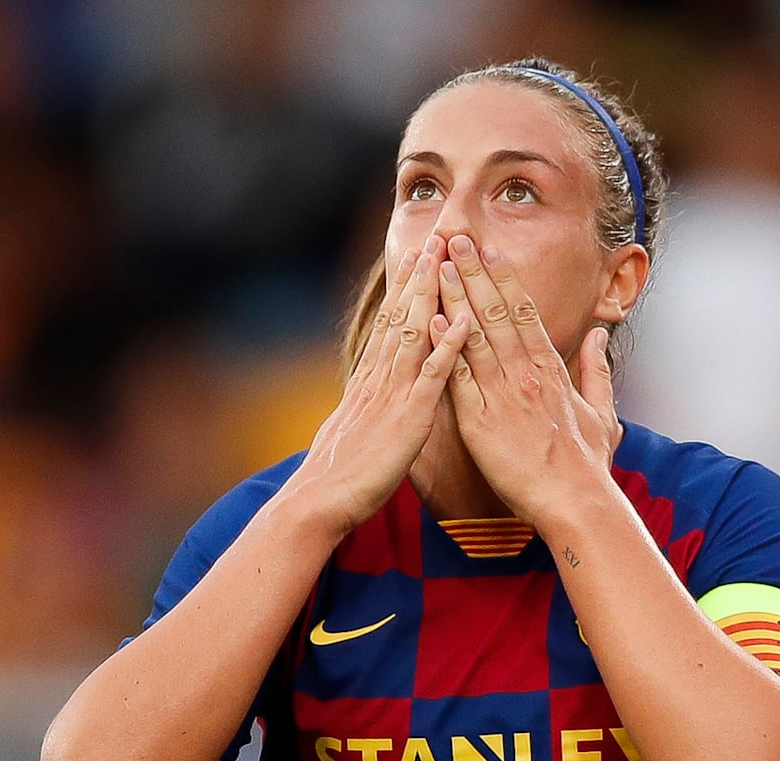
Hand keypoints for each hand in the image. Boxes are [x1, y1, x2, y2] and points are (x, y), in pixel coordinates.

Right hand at [292, 236, 473, 531]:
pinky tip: (461, 319)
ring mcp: (392, 396)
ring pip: (415, 334)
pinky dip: (446, 346)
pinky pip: (431, 377)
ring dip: (433, 295)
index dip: (405, 291)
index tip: (417, 259)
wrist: (317, 503)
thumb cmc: (333, 479)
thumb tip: (364, 399)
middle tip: (436, 238)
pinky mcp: (408, 419)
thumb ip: (363, 410)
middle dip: (420, 277)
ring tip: (448, 259)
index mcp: (367, 384)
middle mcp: (378, 380)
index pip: (389, 326)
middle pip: (401, 318)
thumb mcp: (349, 433)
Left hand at [434, 235, 618, 528]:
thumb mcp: (603, 412)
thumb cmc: (588, 464)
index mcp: (550, 370)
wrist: (575, 501)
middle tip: (453, 238)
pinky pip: (458, 377)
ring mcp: (502, 394)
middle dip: (473, 271)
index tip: (487, 250)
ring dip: (454, 297)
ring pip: (474, 335)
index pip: (523, 311)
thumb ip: (597, 371)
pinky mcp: (480, 421)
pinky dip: (443, 347)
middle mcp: (526, 373)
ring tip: (437, 264)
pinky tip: (430, 320)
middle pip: (496, 311)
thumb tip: (599, 336)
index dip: (502, 278)